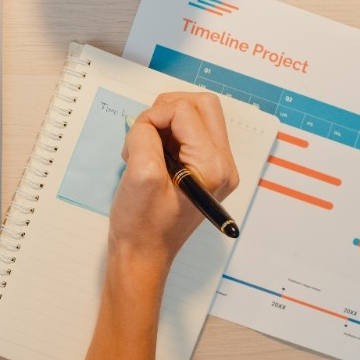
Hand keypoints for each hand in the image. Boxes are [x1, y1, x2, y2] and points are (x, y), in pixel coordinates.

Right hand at [111, 92, 240, 273]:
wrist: (144, 254)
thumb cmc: (143, 225)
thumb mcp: (139, 175)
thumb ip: (144, 137)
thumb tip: (147, 122)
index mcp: (212, 166)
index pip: (185, 111)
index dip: (154, 117)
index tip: (137, 139)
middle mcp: (222, 164)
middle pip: (201, 106)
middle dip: (166, 111)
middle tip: (144, 134)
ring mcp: (214, 167)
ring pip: (194, 117)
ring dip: (164, 123)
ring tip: (145, 149)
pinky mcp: (201, 170)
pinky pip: (187, 135)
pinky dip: (165, 136)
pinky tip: (150, 156)